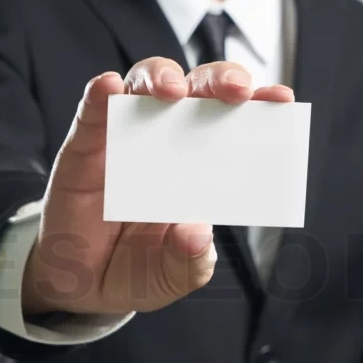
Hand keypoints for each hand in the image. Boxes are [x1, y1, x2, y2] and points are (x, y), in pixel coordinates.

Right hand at [21, 57, 294, 315]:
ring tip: (171, 91)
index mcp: (205, 166)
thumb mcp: (172, 277)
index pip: (237, 123)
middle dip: (220, 80)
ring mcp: (126, 137)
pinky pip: (92, 111)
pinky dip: (101, 94)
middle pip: (198, 89)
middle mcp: (170, 140)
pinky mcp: (84, 145)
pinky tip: (109, 88)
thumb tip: (196, 233)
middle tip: (233, 91)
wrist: (81, 285)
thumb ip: (189, 260)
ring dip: (161, 77)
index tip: (281, 98)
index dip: (260, 104)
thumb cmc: (138, 270)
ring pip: (147, 85)